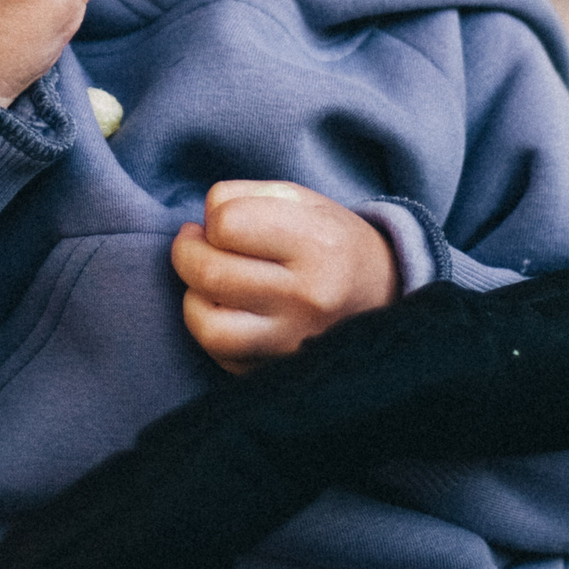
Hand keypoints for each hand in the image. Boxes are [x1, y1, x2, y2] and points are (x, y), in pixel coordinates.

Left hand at [172, 182, 399, 374]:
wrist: (382, 297)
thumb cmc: (332, 242)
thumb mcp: (302, 201)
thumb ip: (245, 198)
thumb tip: (200, 225)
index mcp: (319, 245)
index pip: (228, 223)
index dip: (215, 217)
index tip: (225, 222)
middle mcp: (308, 298)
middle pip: (209, 272)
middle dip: (186, 251)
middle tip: (195, 243)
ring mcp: (294, 342)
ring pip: (207, 324)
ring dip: (193, 296)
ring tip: (207, 282)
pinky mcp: (279, 371)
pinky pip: (220, 354)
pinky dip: (211, 329)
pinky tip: (226, 310)